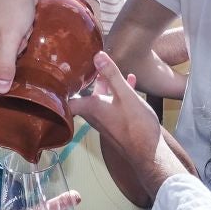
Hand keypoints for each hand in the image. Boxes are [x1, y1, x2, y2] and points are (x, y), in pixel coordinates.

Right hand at [0, 0, 54, 92]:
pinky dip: (14, 31)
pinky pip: (3, 35)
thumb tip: (0, 90)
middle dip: (11, 48)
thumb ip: (4, 66)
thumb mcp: (10, 40)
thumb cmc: (13, 6)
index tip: (15, 49)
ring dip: (15, 40)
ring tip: (20, 26)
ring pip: (1, 45)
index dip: (5, 62)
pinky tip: (20, 21)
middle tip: (18, 34)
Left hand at [70, 51, 191, 203]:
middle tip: (87, 66)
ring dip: (106, 85)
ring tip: (110, 69)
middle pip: (86, 96)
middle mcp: (95, 116)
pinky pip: (114, 105)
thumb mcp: (125, 95)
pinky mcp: (119, 125)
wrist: (149, 153)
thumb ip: (112, 75)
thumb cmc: (136, 125)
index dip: (62, 90)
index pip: (68, 100)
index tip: (61, 77)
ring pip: (102, 99)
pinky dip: (119, 94)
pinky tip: (131, 82)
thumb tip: (97, 56)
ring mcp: (107, 121)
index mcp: (91, 108)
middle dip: (88, 81)